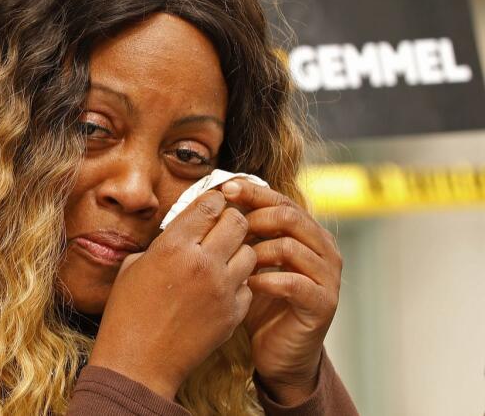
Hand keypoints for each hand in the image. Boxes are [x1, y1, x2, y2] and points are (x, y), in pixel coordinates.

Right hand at [89, 190, 256, 399]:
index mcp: (173, 246)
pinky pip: (249, 285)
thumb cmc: (127, 313)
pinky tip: (220, 287)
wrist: (138, 362)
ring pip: (251, 252)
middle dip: (231, 220)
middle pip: (238, 222)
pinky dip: (238, 282)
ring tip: (222, 259)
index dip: (213, 200)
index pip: (210, 204)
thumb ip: (162, 244)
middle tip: (221, 228)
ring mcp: (222, 290)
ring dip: (238, 251)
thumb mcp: (133, 266)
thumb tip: (182, 232)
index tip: (211, 204)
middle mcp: (203, 263)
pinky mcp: (233, 314)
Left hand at [221, 180, 341, 404]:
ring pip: (290, 246)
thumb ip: (241, 232)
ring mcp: (327, 276)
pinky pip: (295, 283)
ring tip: (234, 262)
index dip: (253, 192)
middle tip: (228, 229)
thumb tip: (211, 199)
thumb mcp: (248, 259)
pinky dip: (267, 281)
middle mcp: (323, 249)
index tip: (224, 189)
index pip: (281, 200)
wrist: (277, 350)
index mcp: (307, 232)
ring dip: (256, 251)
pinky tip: (247, 285)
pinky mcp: (323, 303)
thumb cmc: (259, 299)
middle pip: (289, 215)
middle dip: (253, 217)